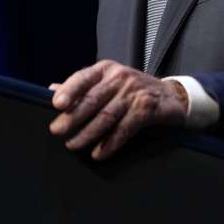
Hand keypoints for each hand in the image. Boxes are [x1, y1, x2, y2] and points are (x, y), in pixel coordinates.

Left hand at [48, 60, 188, 159]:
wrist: (171, 96)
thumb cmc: (133, 90)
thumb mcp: (109, 81)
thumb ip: (83, 86)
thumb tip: (51, 90)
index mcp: (106, 69)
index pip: (83, 78)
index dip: (70, 90)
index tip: (56, 104)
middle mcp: (120, 77)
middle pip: (93, 99)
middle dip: (73, 117)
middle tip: (56, 130)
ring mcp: (135, 92)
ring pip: (106, 116)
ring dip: (88, 133)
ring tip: (73, 145)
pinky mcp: (147, 108)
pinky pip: (124, 128)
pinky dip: (110, 143)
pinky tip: (99, 153)